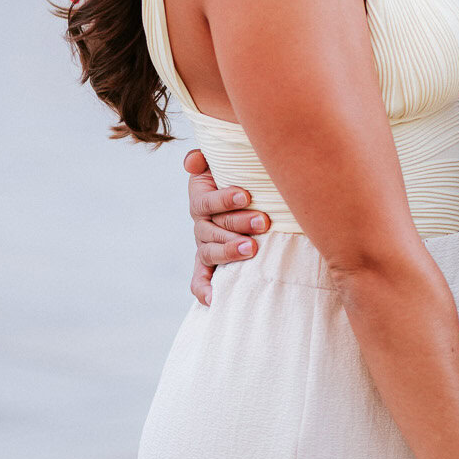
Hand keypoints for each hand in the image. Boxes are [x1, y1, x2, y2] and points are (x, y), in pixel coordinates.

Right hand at [184, 149, 268, 305]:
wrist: (235, 197)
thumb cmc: (232, 177)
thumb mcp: (217, 163)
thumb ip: (204, 159)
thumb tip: (194, 161)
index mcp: (200, 199)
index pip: (208, 201)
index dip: (225, 199)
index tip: (246, 195)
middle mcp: (200, 224)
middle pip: (215, 227)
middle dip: (239, 224)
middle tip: (264, 222)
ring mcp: (204, 245)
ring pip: (211, 251)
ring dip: (230, 251)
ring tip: (253, 248)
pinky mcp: (208, 263)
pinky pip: (199, 278)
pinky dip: (203, 288)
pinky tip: (212, 299)